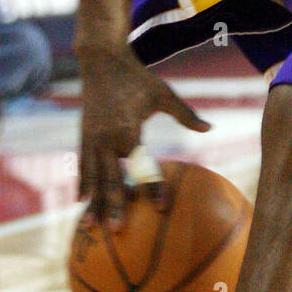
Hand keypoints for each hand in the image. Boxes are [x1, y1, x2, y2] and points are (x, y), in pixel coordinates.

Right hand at [77, 45, 210, 230]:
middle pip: (111, 178)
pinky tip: (81, 202)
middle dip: (115, 206)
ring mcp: (91, 138)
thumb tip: (210, 128)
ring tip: (92, 227)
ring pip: (92, 176)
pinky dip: (83, 183)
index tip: (161, 208)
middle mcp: (106, 137)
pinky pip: (82, 165)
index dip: (152, 187)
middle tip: (120, 231)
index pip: (141, 165)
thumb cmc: (136, 77)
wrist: (101, 60)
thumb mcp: (163, 93)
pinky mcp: (82, 135)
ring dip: (93, 202)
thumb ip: (185, 113)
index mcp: (127, 129)